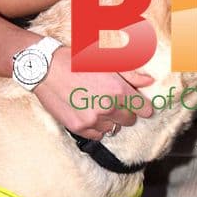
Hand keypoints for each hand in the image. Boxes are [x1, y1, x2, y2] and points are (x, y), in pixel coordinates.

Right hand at [34, 46, 152, 139]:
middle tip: (114, 101)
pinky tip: (89, 114)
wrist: (47, 69)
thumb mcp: (107, 62)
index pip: (143, 109)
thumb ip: (131, 75)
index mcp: (118, 90)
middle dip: (126, 112)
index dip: (144, 107)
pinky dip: (97, 127)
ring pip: (113, 128)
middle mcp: (107, 108)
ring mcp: (92, 120)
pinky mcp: (78, 127)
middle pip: (129, 120)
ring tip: (98, 106)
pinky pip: (97, 135)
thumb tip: (149, 81)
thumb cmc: (77, 61)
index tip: (141, 107)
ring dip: (110, 120)